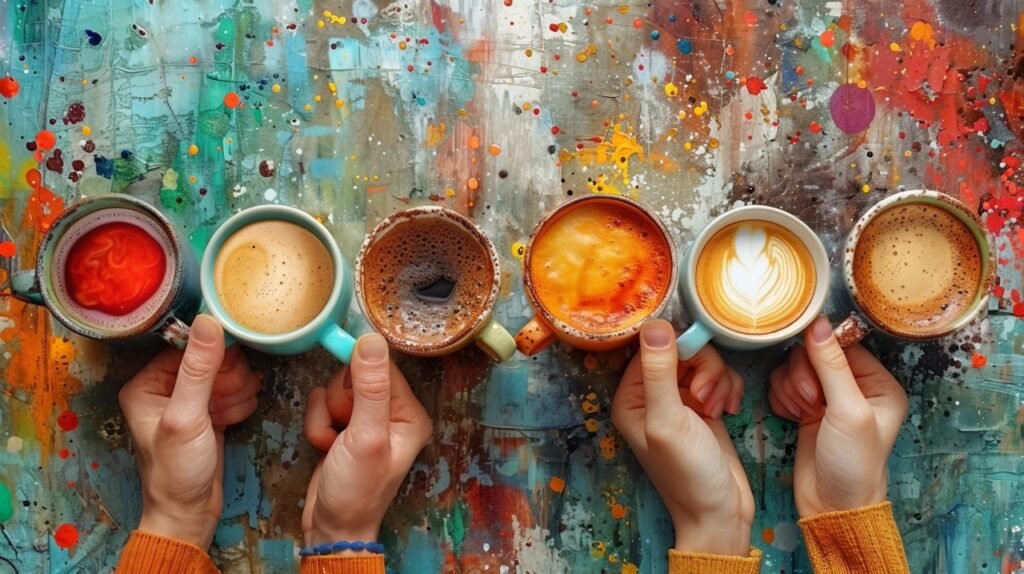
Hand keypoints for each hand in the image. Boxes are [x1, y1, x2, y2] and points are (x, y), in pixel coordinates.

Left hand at [118, 315, 260, 547]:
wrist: (190, 513)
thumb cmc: (176, 471)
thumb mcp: (187, 417)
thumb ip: (199, 369)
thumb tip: (209, 321)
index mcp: (146, 383)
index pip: (188, 346)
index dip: (215, 354)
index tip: (230, 369)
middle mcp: (165, 387)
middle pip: (212, 358)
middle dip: (228, 377)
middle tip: (225, 400)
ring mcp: (189, 400)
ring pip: (227, 374)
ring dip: (238, 391)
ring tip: (229, 413)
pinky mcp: (209, 413)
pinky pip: (234, 391)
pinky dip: (240, 403)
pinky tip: (234, 419)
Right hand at [302, 334, 431, 545]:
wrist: (331, 526)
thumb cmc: (357, 490)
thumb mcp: (366, 437)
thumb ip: (370, 387)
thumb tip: (371, 340)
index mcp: (410, 413)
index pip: (383, 367)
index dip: (358, 375)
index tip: (347, 400)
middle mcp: (392, 413)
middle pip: (355, 375)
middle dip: (339, 402)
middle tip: (344, 430)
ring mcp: (366, 418)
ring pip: (334, 388)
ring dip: (325, 416)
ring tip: (334, 443)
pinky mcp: (343, 425)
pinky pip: (321, 404)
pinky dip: (317, 425)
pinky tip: (326, 447)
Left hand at [611, 320, 752, 555]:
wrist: (721, 512)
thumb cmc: (688, 474)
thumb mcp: (669, 420)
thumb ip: (659, 372)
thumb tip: (654, 324)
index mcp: (630, 397)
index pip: (652, 347)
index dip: (679, 349)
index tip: (697, 372)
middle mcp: (651, 395)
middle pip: (681, 350)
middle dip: (703, 368)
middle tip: (707, 398)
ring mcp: (679, 400)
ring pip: (703, 362)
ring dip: (718, 380)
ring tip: (717, 408)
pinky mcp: (704, 406)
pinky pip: (719, 377)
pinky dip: (728, 388)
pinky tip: (729, 411)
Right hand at [768, 316, 907, 517]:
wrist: (831, 505)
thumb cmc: (853, 464)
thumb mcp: (847, 411)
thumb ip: (831, 365)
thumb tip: (818, 323)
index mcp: (878, 383)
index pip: (842, 344)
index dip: (821, 354)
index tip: (816, 381)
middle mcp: (855, 386)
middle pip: (813, 353)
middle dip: (804, 376)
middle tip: (811, 403)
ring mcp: (828, 396)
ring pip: (794, 367)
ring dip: (791, 388)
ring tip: (803, 413)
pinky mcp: (805, 407)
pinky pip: (782, 383)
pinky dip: (781, 398)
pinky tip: (792, 417)